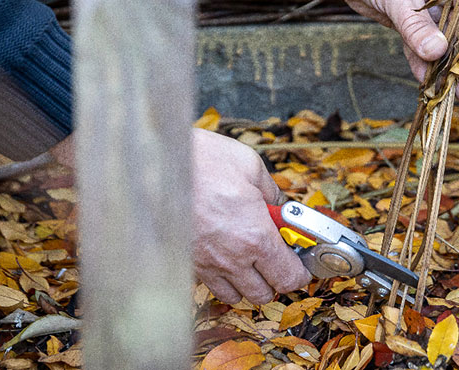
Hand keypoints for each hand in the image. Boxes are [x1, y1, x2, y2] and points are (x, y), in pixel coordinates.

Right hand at [190, 128, 311, 303]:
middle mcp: (232, 259)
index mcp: (256, 237)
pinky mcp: (187, 262)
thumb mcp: (250, 167)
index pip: (289, 277)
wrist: (157, 163)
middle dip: (276, 277)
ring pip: (237, 296)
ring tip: (250, 255)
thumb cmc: (203, 160)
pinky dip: (224, 279)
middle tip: (277, 253)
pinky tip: (225, 254)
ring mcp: (207, 264)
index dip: (300, 270)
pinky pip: (212, 285)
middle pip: (265, 294)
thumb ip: (272, 193)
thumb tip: (282, 208)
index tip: (301, 257)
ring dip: (250, 282)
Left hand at [308, 0, 458, 98]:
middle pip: (457, 29)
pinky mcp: (404, 17)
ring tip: (449, 94)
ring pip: (436, 39)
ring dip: (440, 66)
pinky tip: (426, 81)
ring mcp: (423, 5)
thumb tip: (438, 53)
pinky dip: (419, 61)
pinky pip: (416, 42)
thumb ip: (415, 24)